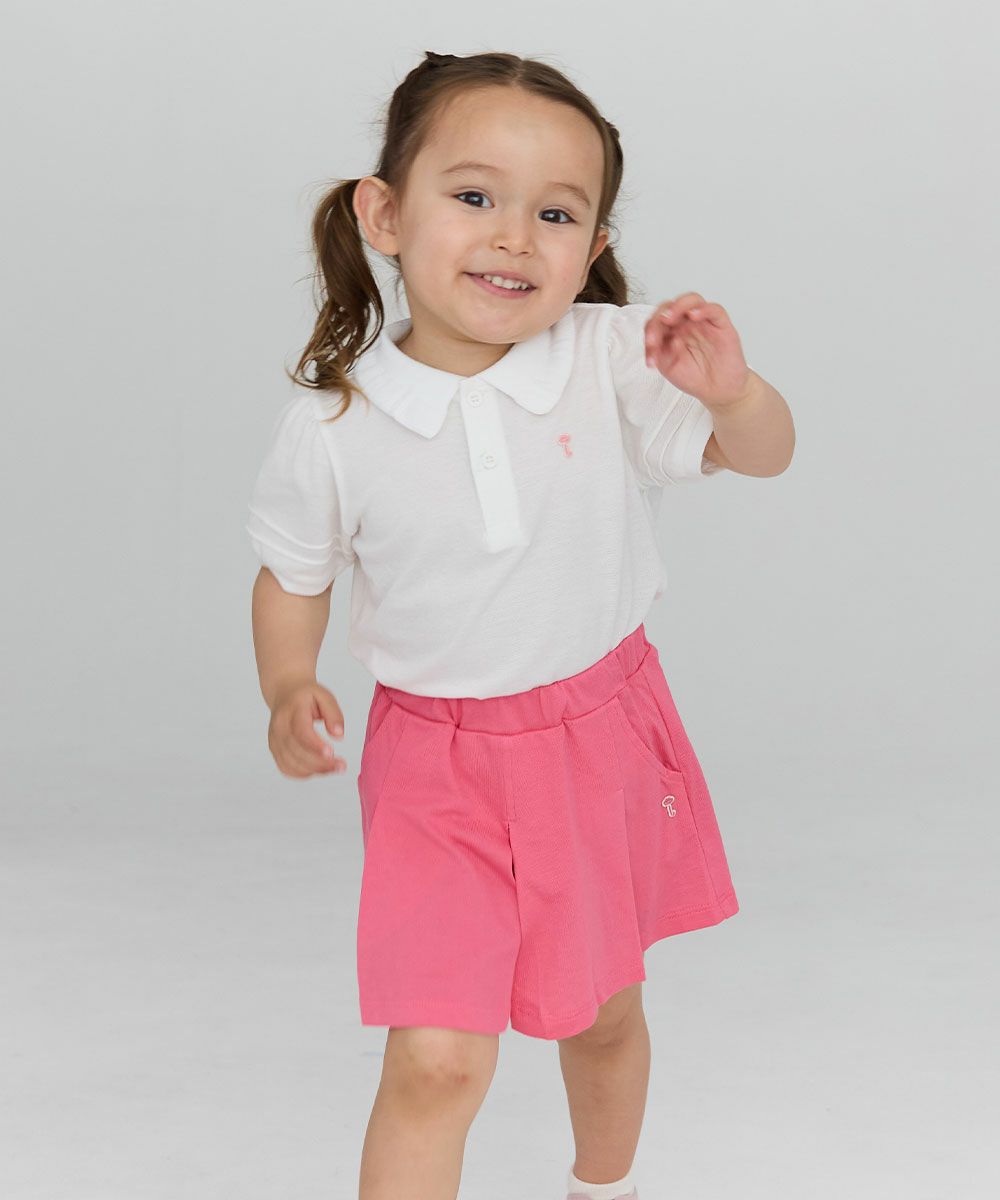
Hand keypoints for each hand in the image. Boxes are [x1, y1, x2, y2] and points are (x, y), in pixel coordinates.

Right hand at [268, 679, 346, 777]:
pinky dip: (303, 773)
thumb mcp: (324, 696)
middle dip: (320, 763)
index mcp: (292, 711)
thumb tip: (339, 735)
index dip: (315, 745)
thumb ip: (334, 714)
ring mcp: (274, 741)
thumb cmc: (306, 696)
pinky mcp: (275, 751)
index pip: (301, 732)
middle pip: (296, 751)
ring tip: (335, 768)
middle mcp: (279, 727)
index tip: (332, 753)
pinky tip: (319, 769)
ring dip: (315, 770)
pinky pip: (286, 769)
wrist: (284, 693)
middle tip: (342, 766)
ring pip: (291, 763)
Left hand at [644, 293, 751, 408]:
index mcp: (670, 331)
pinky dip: (703, 309)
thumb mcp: (668, 367)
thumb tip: (658, 340)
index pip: (656, 322)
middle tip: (654, 338)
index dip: (649, 336)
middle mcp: (686, 323)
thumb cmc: (694, 377)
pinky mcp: (721, 325)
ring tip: (669, 319)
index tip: (651, 359)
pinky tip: (694, 316)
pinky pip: (714, 309)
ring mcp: (703, 322)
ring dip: (677, 307)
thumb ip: (659, 351)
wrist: (717, 390)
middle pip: (670, 307)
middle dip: (658, 319)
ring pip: (691, 299)